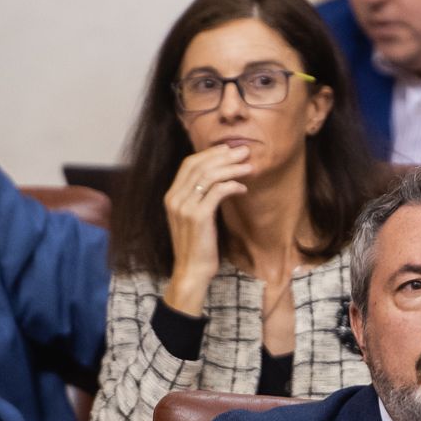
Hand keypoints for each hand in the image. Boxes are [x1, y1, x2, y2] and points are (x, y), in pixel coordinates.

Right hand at [162, 144, 253, 314]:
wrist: (191, 271)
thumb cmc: (198, 246)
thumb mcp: (195, 218)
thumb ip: (200, 198)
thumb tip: (219, 180)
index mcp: (171, 196)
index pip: (189, 164)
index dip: (209, 154)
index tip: (228, 149)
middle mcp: (174, 198)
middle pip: (199, 165)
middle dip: (224, 156)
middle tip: (244, 151)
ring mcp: (184, 207)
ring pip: (210, 175)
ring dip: (232, 168)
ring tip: (249, 167)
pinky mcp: (198, 216)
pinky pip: (218, 191)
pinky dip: (232, 185)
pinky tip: (243, 188)